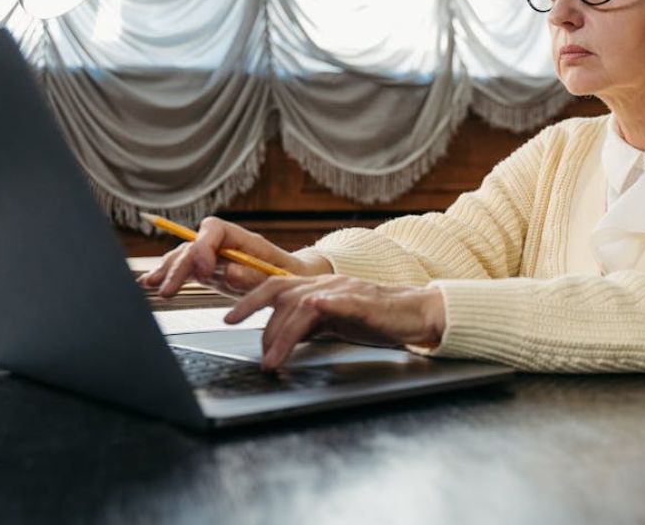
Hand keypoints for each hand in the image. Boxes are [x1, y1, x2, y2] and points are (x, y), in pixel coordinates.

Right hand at [137, 217, 332, 298]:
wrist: (294, 280)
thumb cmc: (290, 276)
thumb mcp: (280, 278)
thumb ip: (254, 276)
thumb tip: (229, 272)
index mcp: (242, 238)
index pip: (213, 229)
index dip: (203, 247)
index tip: (204, 270)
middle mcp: (224, 244)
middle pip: (193, 246)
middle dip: (178, 267)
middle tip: (168, 290)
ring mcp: (214, 257)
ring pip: (184, 256)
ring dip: (166, 270)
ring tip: (151, 284)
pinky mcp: (209, 272)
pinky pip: (185, 270)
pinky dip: (168, 275)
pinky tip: (150, 283)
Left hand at [224, 275, 445, 369]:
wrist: (416, 313)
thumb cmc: (377, 319)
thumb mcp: (333, 323)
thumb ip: (307, 325)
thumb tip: (280, 339)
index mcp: (317, 287)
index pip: (275, 288)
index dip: (249, 299)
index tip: (228, 317)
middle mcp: (325, 283)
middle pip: (279, 290)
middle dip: (251, 308)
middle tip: (233, 328)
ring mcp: (342, 291)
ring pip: (300, 305)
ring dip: (281, 334)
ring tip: (272, 361)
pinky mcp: (361, 302)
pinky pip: (335, 302)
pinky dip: (318, 310)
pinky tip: (308, 320)